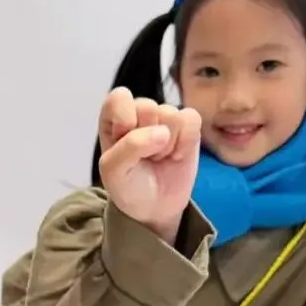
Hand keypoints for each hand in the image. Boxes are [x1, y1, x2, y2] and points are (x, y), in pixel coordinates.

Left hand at [97, 89, 201, 246]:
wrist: (153, 207)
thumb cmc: (127, 185)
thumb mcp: (114, 170)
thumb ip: (130, 146)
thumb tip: (163, 132)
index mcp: (114, 115)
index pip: (120, 97)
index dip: (124, 120)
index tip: (123, 141)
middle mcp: (139, 111)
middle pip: (147, 106)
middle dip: (146, 138)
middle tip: (144, 157)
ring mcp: (165, 116)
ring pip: (171, 114)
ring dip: (166, 145)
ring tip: (158, 158)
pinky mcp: (187, 125)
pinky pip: (191, 119)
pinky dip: (185, 143)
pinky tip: (176, 155)